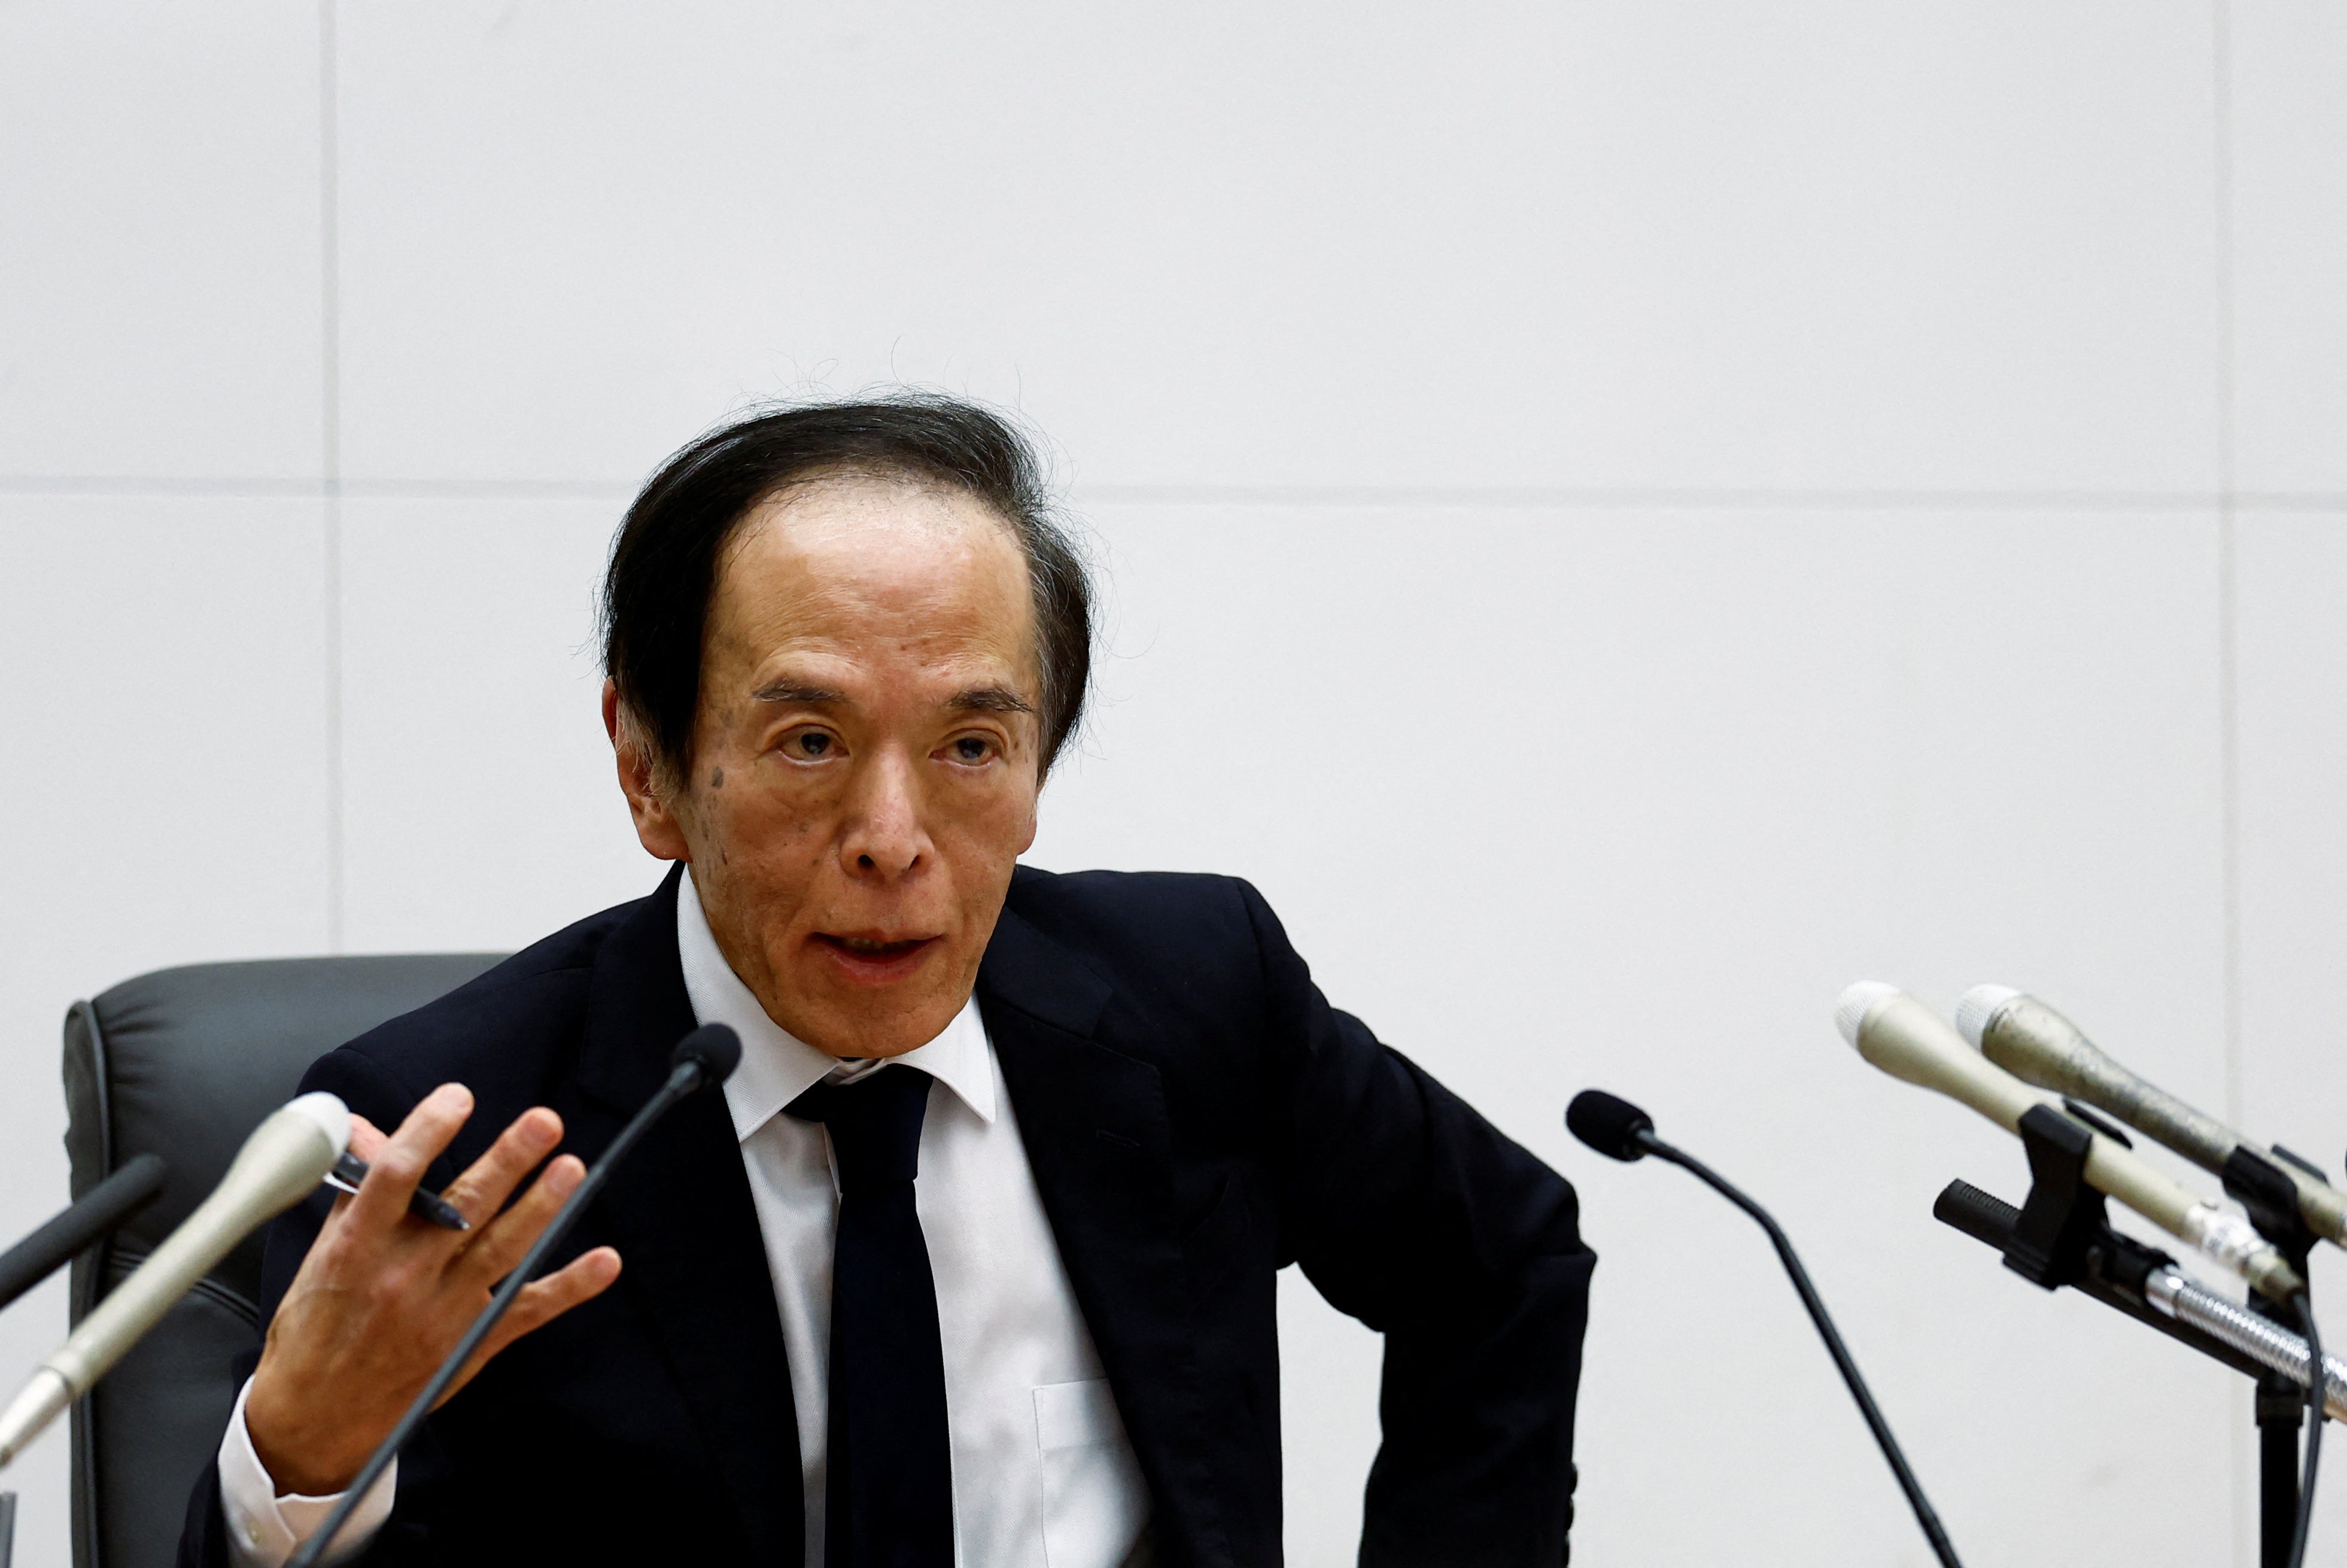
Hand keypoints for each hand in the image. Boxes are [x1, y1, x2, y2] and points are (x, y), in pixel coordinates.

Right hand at [244, 1084, 621, 1495]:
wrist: (314, 1421)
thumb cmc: (314, 1330)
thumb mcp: (322, 1256)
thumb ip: (354, 1192)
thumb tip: (364, 1132)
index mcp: (358, 1248)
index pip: (393, 1178)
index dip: (427, 1133)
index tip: (457, 1098)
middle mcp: (403, 1276)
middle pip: (463, 1208)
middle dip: (507, 1161)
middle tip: (544, 1122)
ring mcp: (443, 1311)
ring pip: (501, 1249)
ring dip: (541, 1207)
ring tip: (571, 1169)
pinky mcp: (472, 1342)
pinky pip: (528, 1309)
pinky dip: (570, 1286)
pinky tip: (604, 1262)